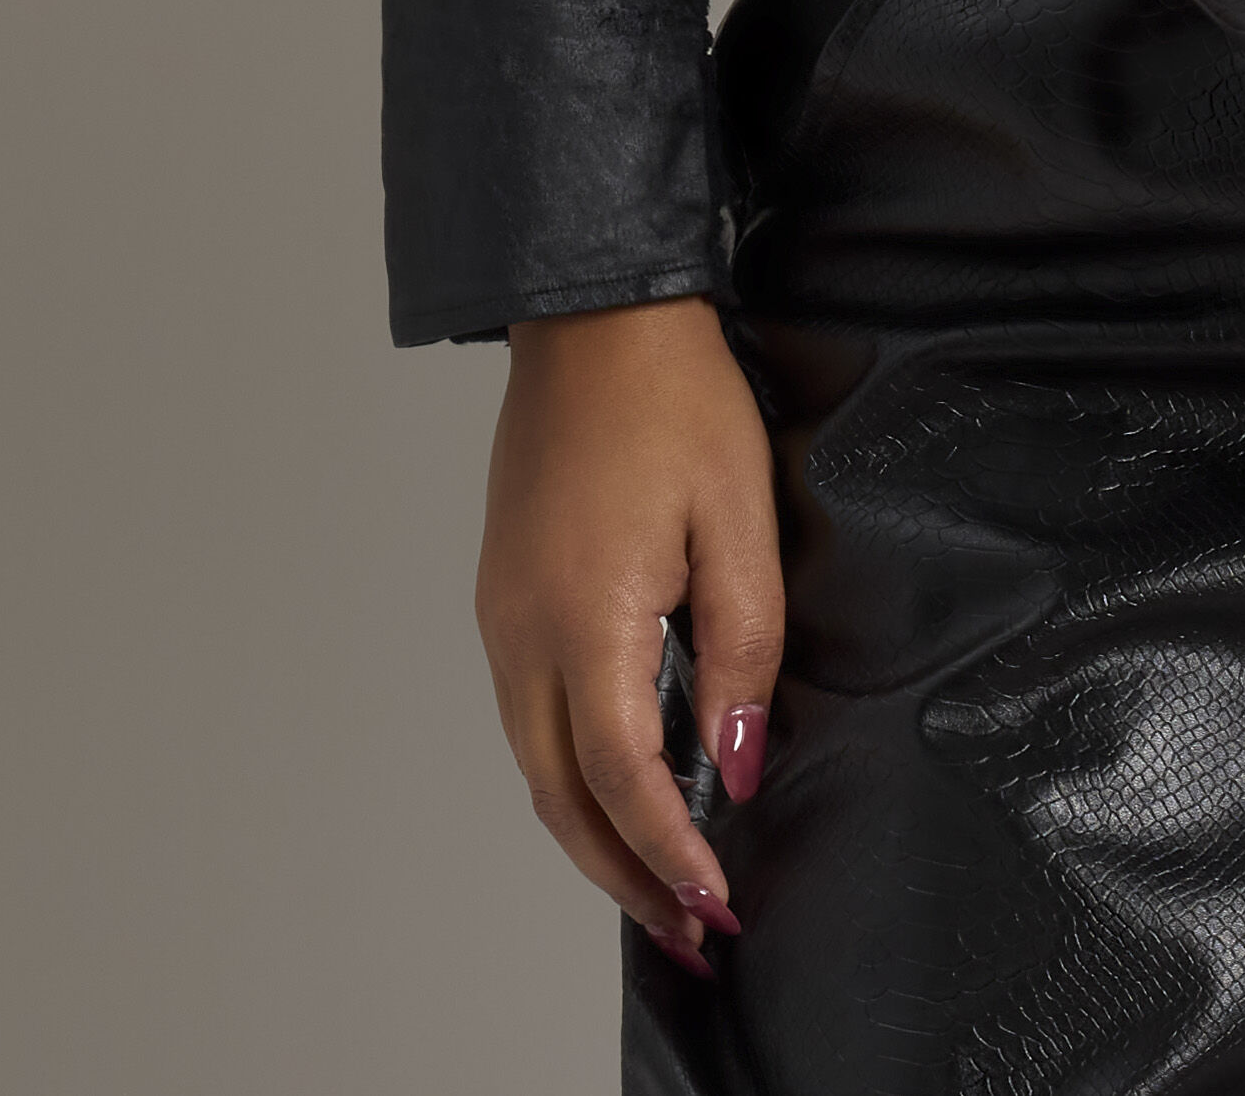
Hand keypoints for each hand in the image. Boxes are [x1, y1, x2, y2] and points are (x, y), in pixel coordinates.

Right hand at [477, 298, 782, 978]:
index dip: (669, 852)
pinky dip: (571, 772)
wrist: (593, 315)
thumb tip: (738, 759)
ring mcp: (500, 618)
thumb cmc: (675, 400)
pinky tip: (620, 784)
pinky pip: (528, 715)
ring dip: (594, 833)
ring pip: (536, 765)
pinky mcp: (501, 598)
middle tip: (689, 929)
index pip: (622, 779)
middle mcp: (522, 636)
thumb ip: (743, 646)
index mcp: (584, 620)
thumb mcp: (740, 517)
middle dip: (625, 876)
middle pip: (562, 798)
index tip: (717, 904)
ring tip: (662, 880)